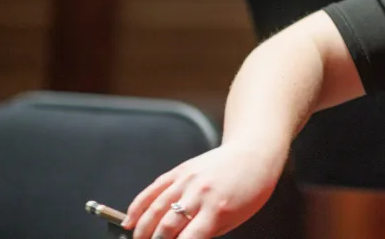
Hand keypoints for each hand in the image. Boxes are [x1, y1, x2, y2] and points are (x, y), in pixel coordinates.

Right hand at [123, 141, 285, 238]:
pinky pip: (153, 189)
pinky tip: (129, 220)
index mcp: (217, 210)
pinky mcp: (180, 170)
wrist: (254, 153)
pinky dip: (137, 206)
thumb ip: (207, 232)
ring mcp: (187, 180)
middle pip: (166, 227)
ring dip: (141, 230)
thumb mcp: (235, 218)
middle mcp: (199, 194)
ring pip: (154, 209)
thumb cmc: (251, 188)